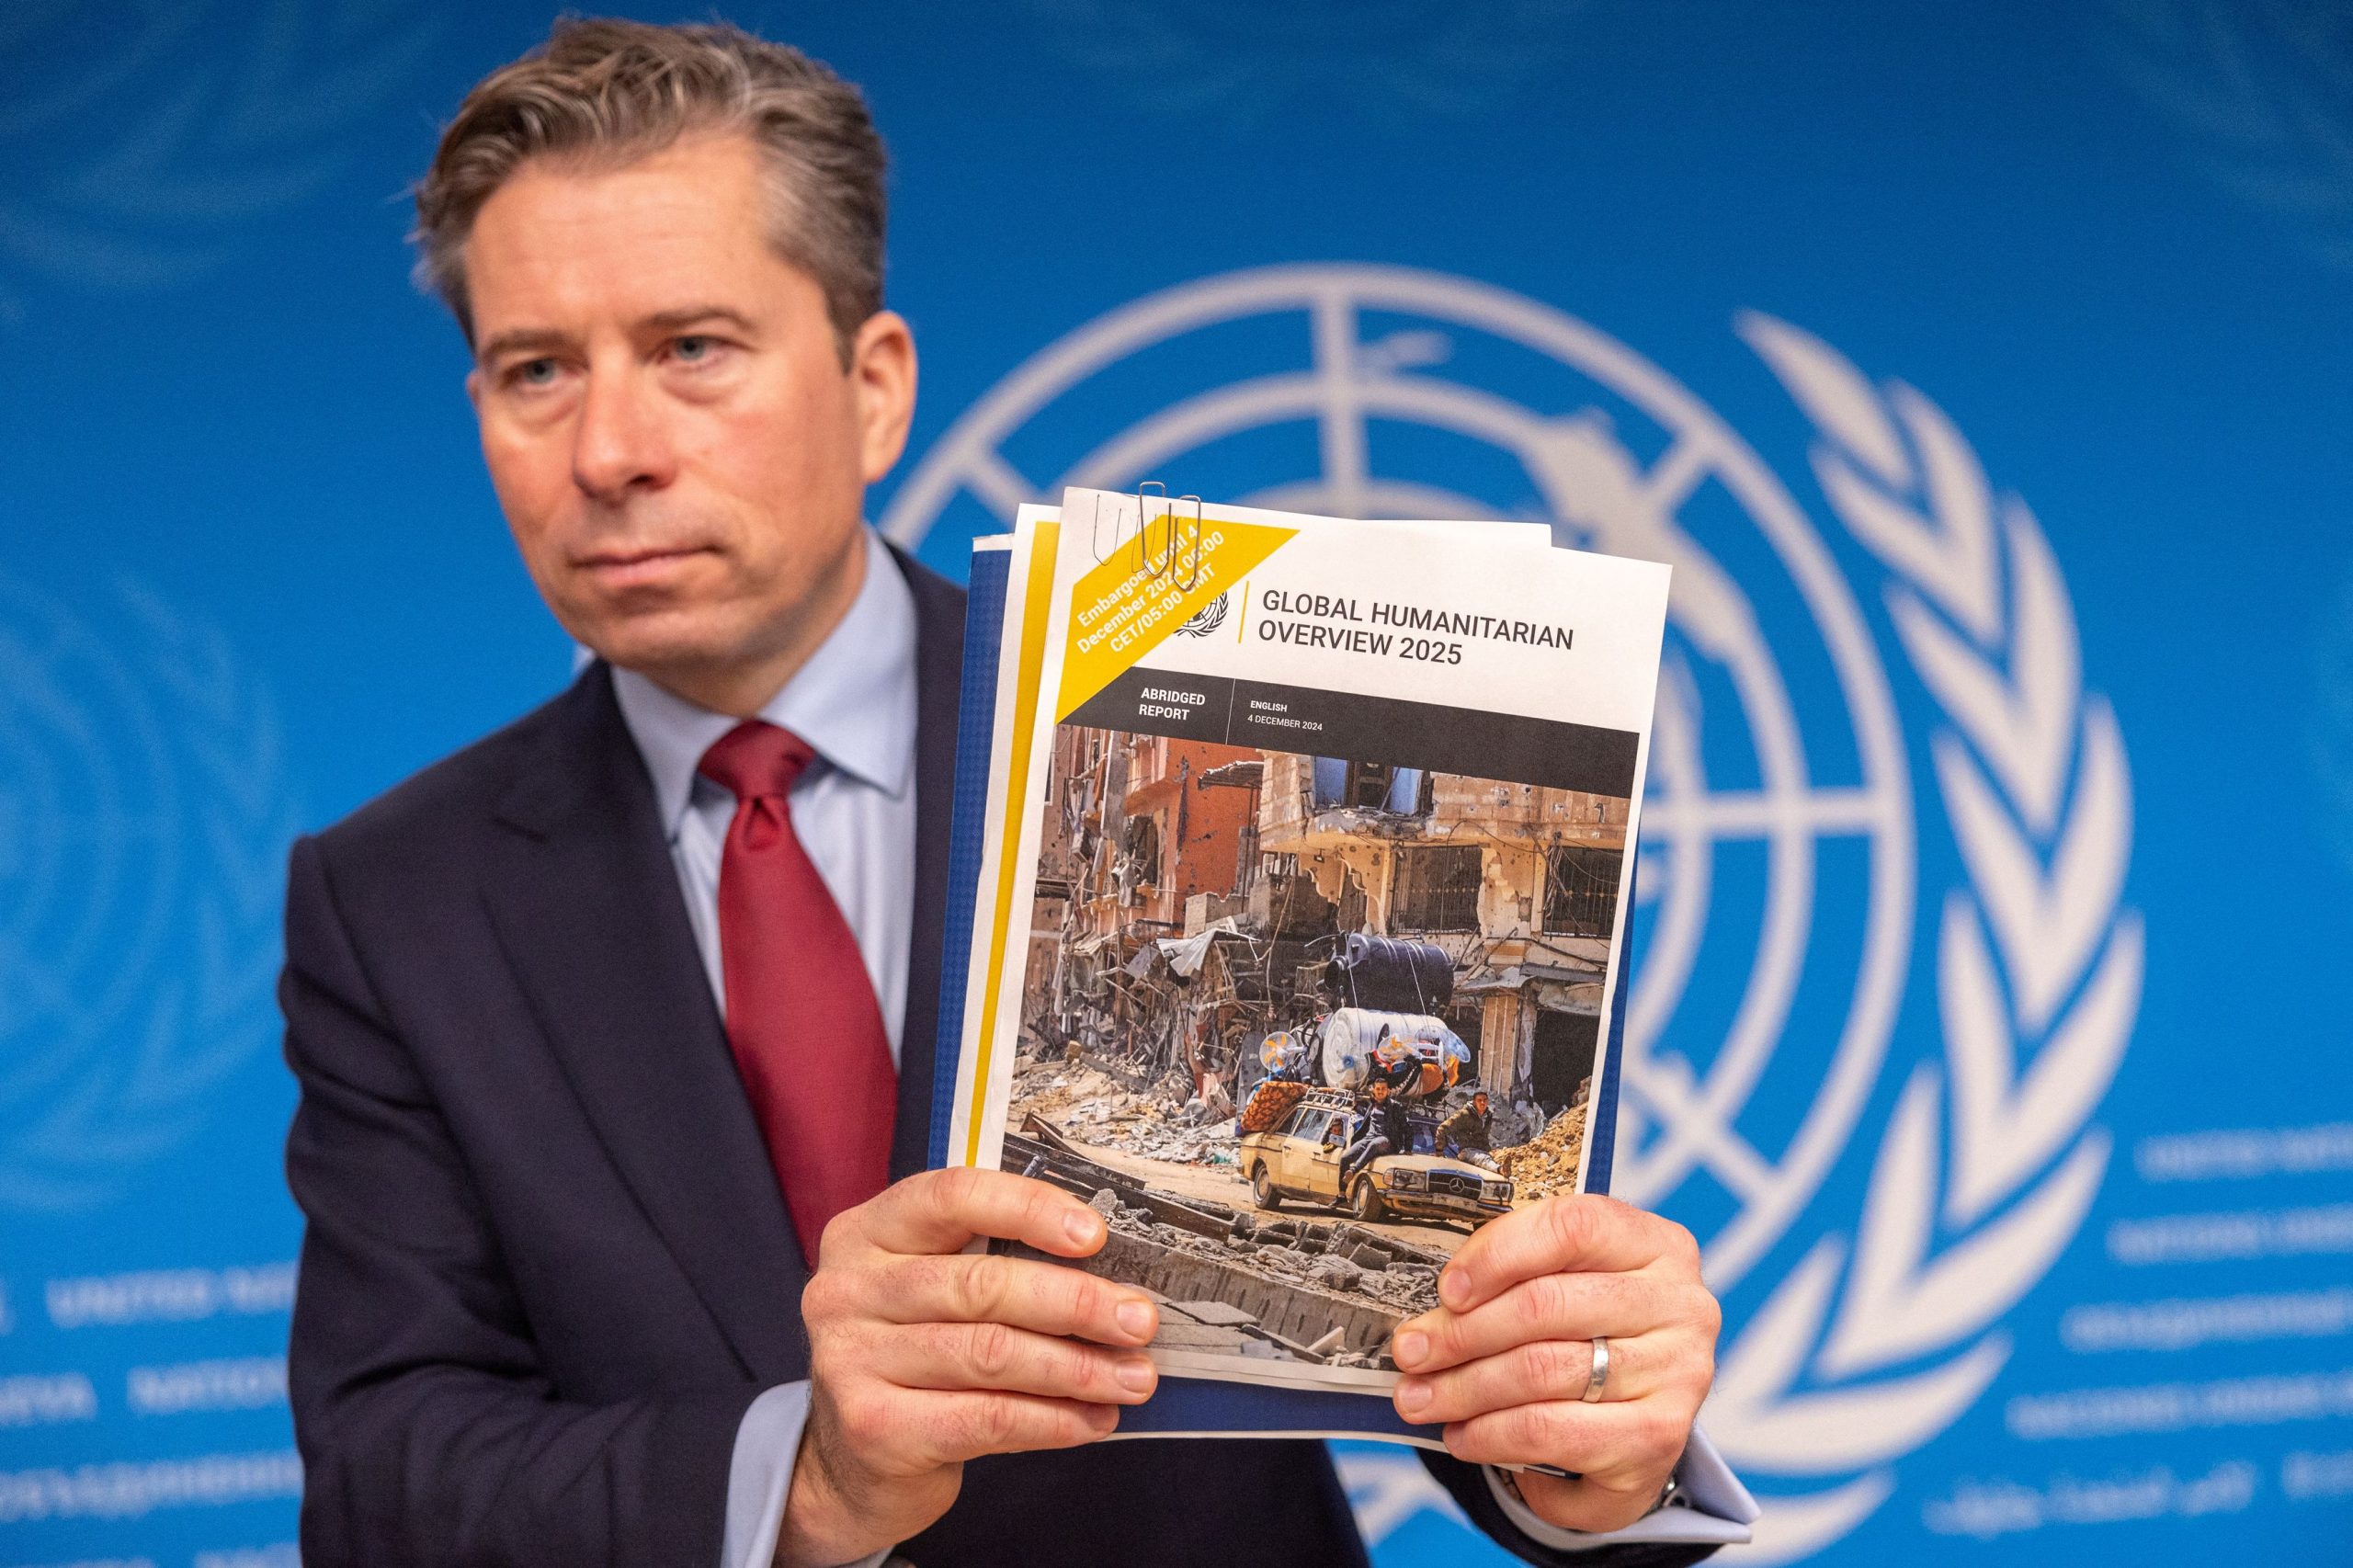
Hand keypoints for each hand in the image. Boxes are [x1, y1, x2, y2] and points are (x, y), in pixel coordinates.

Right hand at [780, 1168, 1160, 1565]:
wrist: (852, 1461)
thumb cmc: (914, 1357)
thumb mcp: (933, 1292)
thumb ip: (995, 1265)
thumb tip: (1111, 1276)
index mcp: (867, 1232)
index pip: (953, 1197)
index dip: (1029, 1208)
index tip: (1096, 1234)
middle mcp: (847, 1289)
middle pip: (982, 1284)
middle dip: (1077, 1303)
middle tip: (1138, 1321)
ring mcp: (851, 1360)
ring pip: (991, 1354)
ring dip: (1077, 1368)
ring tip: (1133, 1378)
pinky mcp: (874, 1429)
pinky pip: (985, 1418)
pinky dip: (1051, 1420)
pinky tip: (1091, 1420)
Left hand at [1389, 1193, 1716, 1532]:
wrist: (1637, 1428)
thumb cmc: (1588, 1340)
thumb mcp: (1566, 1290)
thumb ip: (1516, 1279)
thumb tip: (1430, 1307)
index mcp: (1656, 1245)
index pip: (1572, 1227)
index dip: (1497, 1254)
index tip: (1445, 1288)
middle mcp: (1680, 1304)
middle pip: (1546, 1304)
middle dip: (1462, 1332)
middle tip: (1410, 1352)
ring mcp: (1678, 1373)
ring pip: (1543, 1370)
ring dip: (1465, 1387)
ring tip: (1419, 1398)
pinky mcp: (1660, 1438)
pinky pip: (1554, 1432)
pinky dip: (1493, 1435)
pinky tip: (1462, 1435)